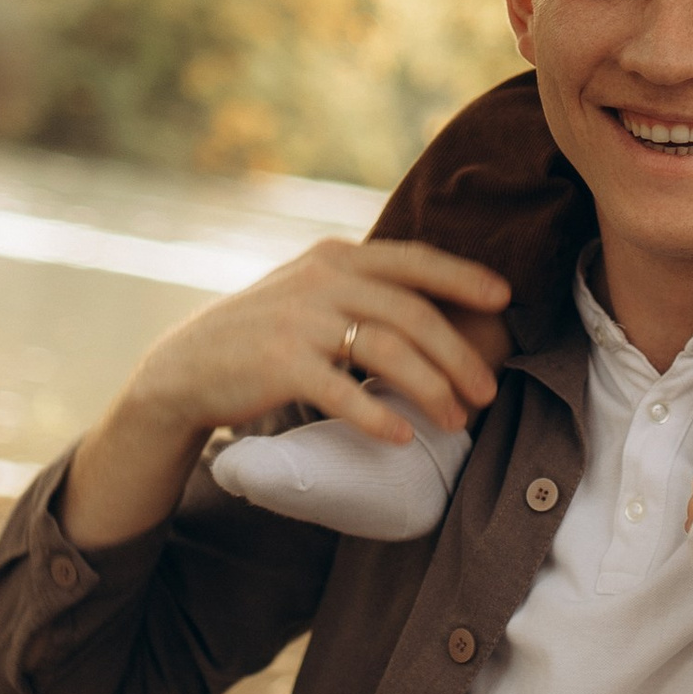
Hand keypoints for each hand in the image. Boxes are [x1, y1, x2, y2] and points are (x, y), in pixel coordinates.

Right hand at [63, 235, 510, 547]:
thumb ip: (364, 289)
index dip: (462, 277)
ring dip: (430, 388)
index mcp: (336, 256)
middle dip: (458, 354)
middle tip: (488, 390)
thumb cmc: (267, 335)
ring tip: (455, 421)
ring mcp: (300, 319)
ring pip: (387, 349)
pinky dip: (375, 415)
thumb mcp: (312, 292)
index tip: (505, 297)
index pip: (413, 260)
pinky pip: (342, 390)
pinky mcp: (279, 363)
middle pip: (411, 313)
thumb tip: (442, 307)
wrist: (188, 367)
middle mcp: (322, 280)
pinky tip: (399, 436)